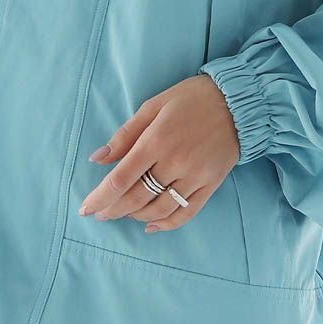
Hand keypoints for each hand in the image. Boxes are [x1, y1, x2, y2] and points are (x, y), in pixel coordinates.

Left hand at [77, 73, 240, 232]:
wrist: (237, 101)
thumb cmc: (190, 98)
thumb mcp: (152, 105)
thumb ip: (125, 135)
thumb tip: (97, 159)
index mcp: (155, 140)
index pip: (120, 179)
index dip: (99, 198)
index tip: (85, 209)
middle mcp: (174, 162)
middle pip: (136, 198)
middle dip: (113, 210)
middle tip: (100, 214)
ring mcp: (195, 176)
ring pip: (159, 209)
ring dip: (136, 216)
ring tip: (123, 213)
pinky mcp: (211, 185)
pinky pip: (186, 213)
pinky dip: (165, 224)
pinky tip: (150, 226)